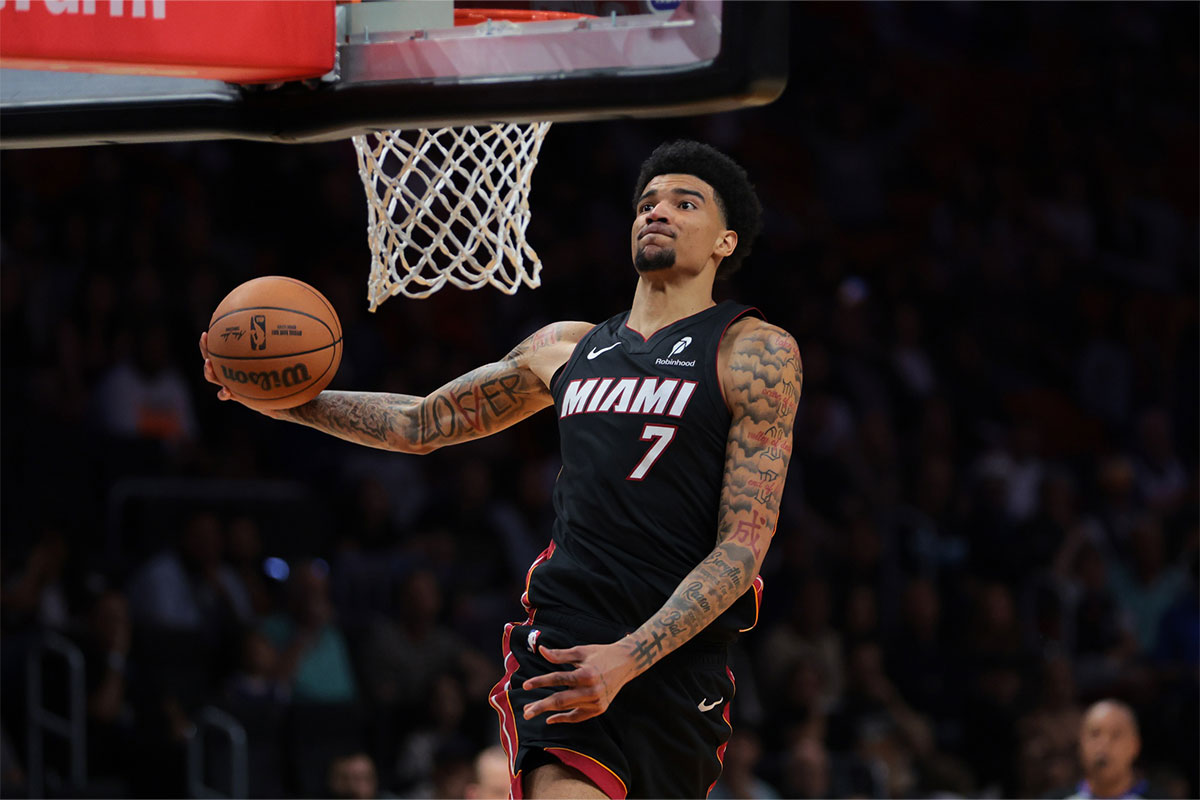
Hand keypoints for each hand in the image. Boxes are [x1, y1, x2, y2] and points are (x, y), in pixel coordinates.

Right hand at [199, 332, 286, 417]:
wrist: (270, 395)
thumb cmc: (270, 372)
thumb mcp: (268, 357)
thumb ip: (266, 343)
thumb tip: (272, 324)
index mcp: (230, 360)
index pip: (214, 348)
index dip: (207, 342)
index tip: (206, 333)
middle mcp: (226, 370)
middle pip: (209, 358)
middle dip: (205, 350)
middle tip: (206, 339)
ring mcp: (227, 382)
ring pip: (212, 377)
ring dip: (208, 371)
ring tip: (208, 364)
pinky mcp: (234, 394)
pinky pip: (223, 395)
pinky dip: (222, 393)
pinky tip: (227, 390)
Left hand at [521, 641, 637, 723]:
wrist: (626, 663)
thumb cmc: (600, 653)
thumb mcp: (580, 651)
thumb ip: (560, 654)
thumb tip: (541, 651)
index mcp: (586, 674)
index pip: (558, 679)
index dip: (540, 682)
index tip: (525, 686)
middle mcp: (592, 691)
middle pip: (561, 700)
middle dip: (541, 706)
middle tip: (525, 712)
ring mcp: (596, 702)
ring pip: (568, 710)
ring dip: (549, 712)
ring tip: (531, 712)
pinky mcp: (599, 708)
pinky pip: (578, 717)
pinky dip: (564, 718)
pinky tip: (550, 718)